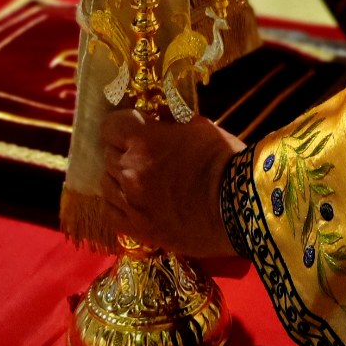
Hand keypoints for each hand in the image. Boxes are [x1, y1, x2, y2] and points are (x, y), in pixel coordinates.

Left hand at [100, 110, 243, 258]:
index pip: (110, 126)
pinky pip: (110, 212)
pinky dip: (118, 203)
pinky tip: (132, 201)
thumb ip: (172, 122)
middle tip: (142, 154)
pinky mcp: (137, 230)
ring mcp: (130, 203)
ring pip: (105, 183)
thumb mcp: (201, 128)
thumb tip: (158, 116)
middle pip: (107, 154)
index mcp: (144, 141)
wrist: (240, 208)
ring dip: (118, 177)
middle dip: (122, 150)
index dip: (122, 124)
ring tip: (138, 179)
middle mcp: (129, 171)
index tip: (133, 127)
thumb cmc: (225, 161)